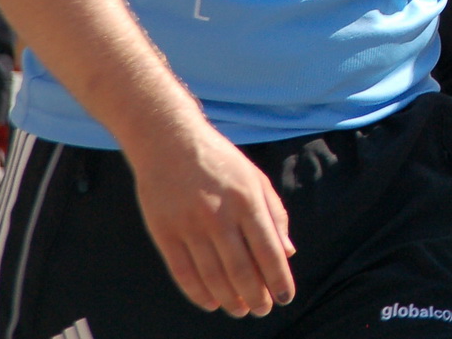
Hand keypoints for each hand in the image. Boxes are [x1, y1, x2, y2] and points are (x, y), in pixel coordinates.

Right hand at [127, 119, 295, 316]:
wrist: (169, 141)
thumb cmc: (220, 161)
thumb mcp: (256, 178)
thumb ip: (275, 214)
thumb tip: (287, 253)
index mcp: (247, 200)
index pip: (268, 250)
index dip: (278, 279)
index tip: (286, 298)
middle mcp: (220, 215)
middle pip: (241, 269)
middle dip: (255, 296)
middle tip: (263, 310)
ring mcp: (190, 225)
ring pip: (213, 275)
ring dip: (230, 299)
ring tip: (240, 310)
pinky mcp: (164, 232)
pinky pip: (183, 272)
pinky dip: (198, 293)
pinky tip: (212, 303)